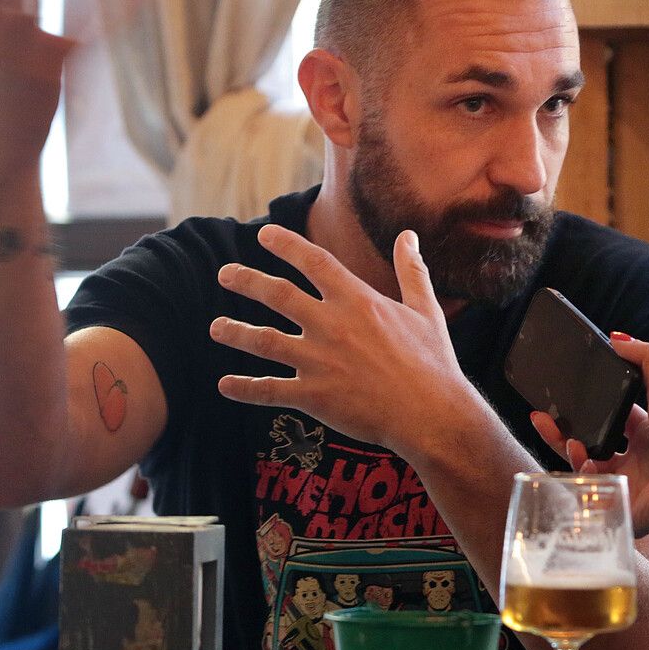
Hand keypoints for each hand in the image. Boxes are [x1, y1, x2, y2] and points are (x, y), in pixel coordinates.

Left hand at [209, 226, 480, 457]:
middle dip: (247, 280)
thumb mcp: (426, 309)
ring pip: (264, 341)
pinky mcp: (313, 396)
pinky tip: (225, 385)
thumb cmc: (432, 362)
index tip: (264, 234)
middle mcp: (331, 325)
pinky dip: (244, 388)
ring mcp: (318, 361)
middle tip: (224, 274)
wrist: (431, 415)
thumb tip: (409, 235)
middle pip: (277, 294)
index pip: (313, 261)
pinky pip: (269, 390)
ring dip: (236, 332)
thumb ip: (411, 271)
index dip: (286, 244)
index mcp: (358, 300)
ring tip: (215, 327)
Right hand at [532, 337, 648, 536]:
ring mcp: (624, 485)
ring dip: (569, 452)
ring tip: (570, 442)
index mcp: (644, 435)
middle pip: (587, 445)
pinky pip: (590, 492)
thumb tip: (616, 337)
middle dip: (560, 433)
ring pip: (583, 468)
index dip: (583, 411)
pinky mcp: (619, 506)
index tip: (559, 399)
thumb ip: (646, 358)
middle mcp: (632, 461)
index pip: (605, 420)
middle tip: (540, 418)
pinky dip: (583, 474)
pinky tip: (587, 460)